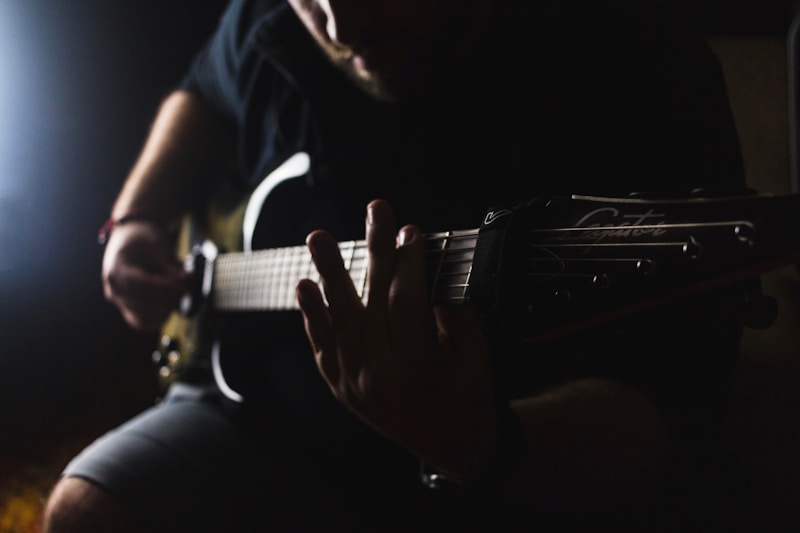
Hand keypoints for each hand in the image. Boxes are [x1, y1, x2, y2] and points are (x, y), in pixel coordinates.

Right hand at [101, 221, 189, 332]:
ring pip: (142, 319)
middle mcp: (114, 290)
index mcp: (116, 270)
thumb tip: (185, 281)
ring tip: (180, 295)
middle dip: (169, 299)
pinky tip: (172, 306)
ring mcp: (120, 302)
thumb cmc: (142, 238)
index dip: (164, 288)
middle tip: (188, 289)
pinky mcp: (128, 309)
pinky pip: (142, 324)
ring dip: (165, 311)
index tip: (183, 285)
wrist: (130, 239)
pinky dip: (159, 319)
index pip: (140, 285)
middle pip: (141, 305)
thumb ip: (169, 263)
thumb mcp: (156, 243)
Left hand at [296, 199, 498, 478]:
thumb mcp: (475, 356)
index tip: (411, 229)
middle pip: (371, 300)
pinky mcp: (339, 385)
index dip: (408, 262)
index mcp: (414, 370)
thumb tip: (428, 269)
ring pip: (337, 318)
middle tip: (376, 208)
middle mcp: (375, 376)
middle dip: (375, 249)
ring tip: (318, 236)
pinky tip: (305, 286)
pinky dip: (312, 315)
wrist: (452, 445)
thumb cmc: (469, 397)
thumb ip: (453, 313)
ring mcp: (351, 382)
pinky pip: (322, 344)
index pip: (406, 302)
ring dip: (328, 273)